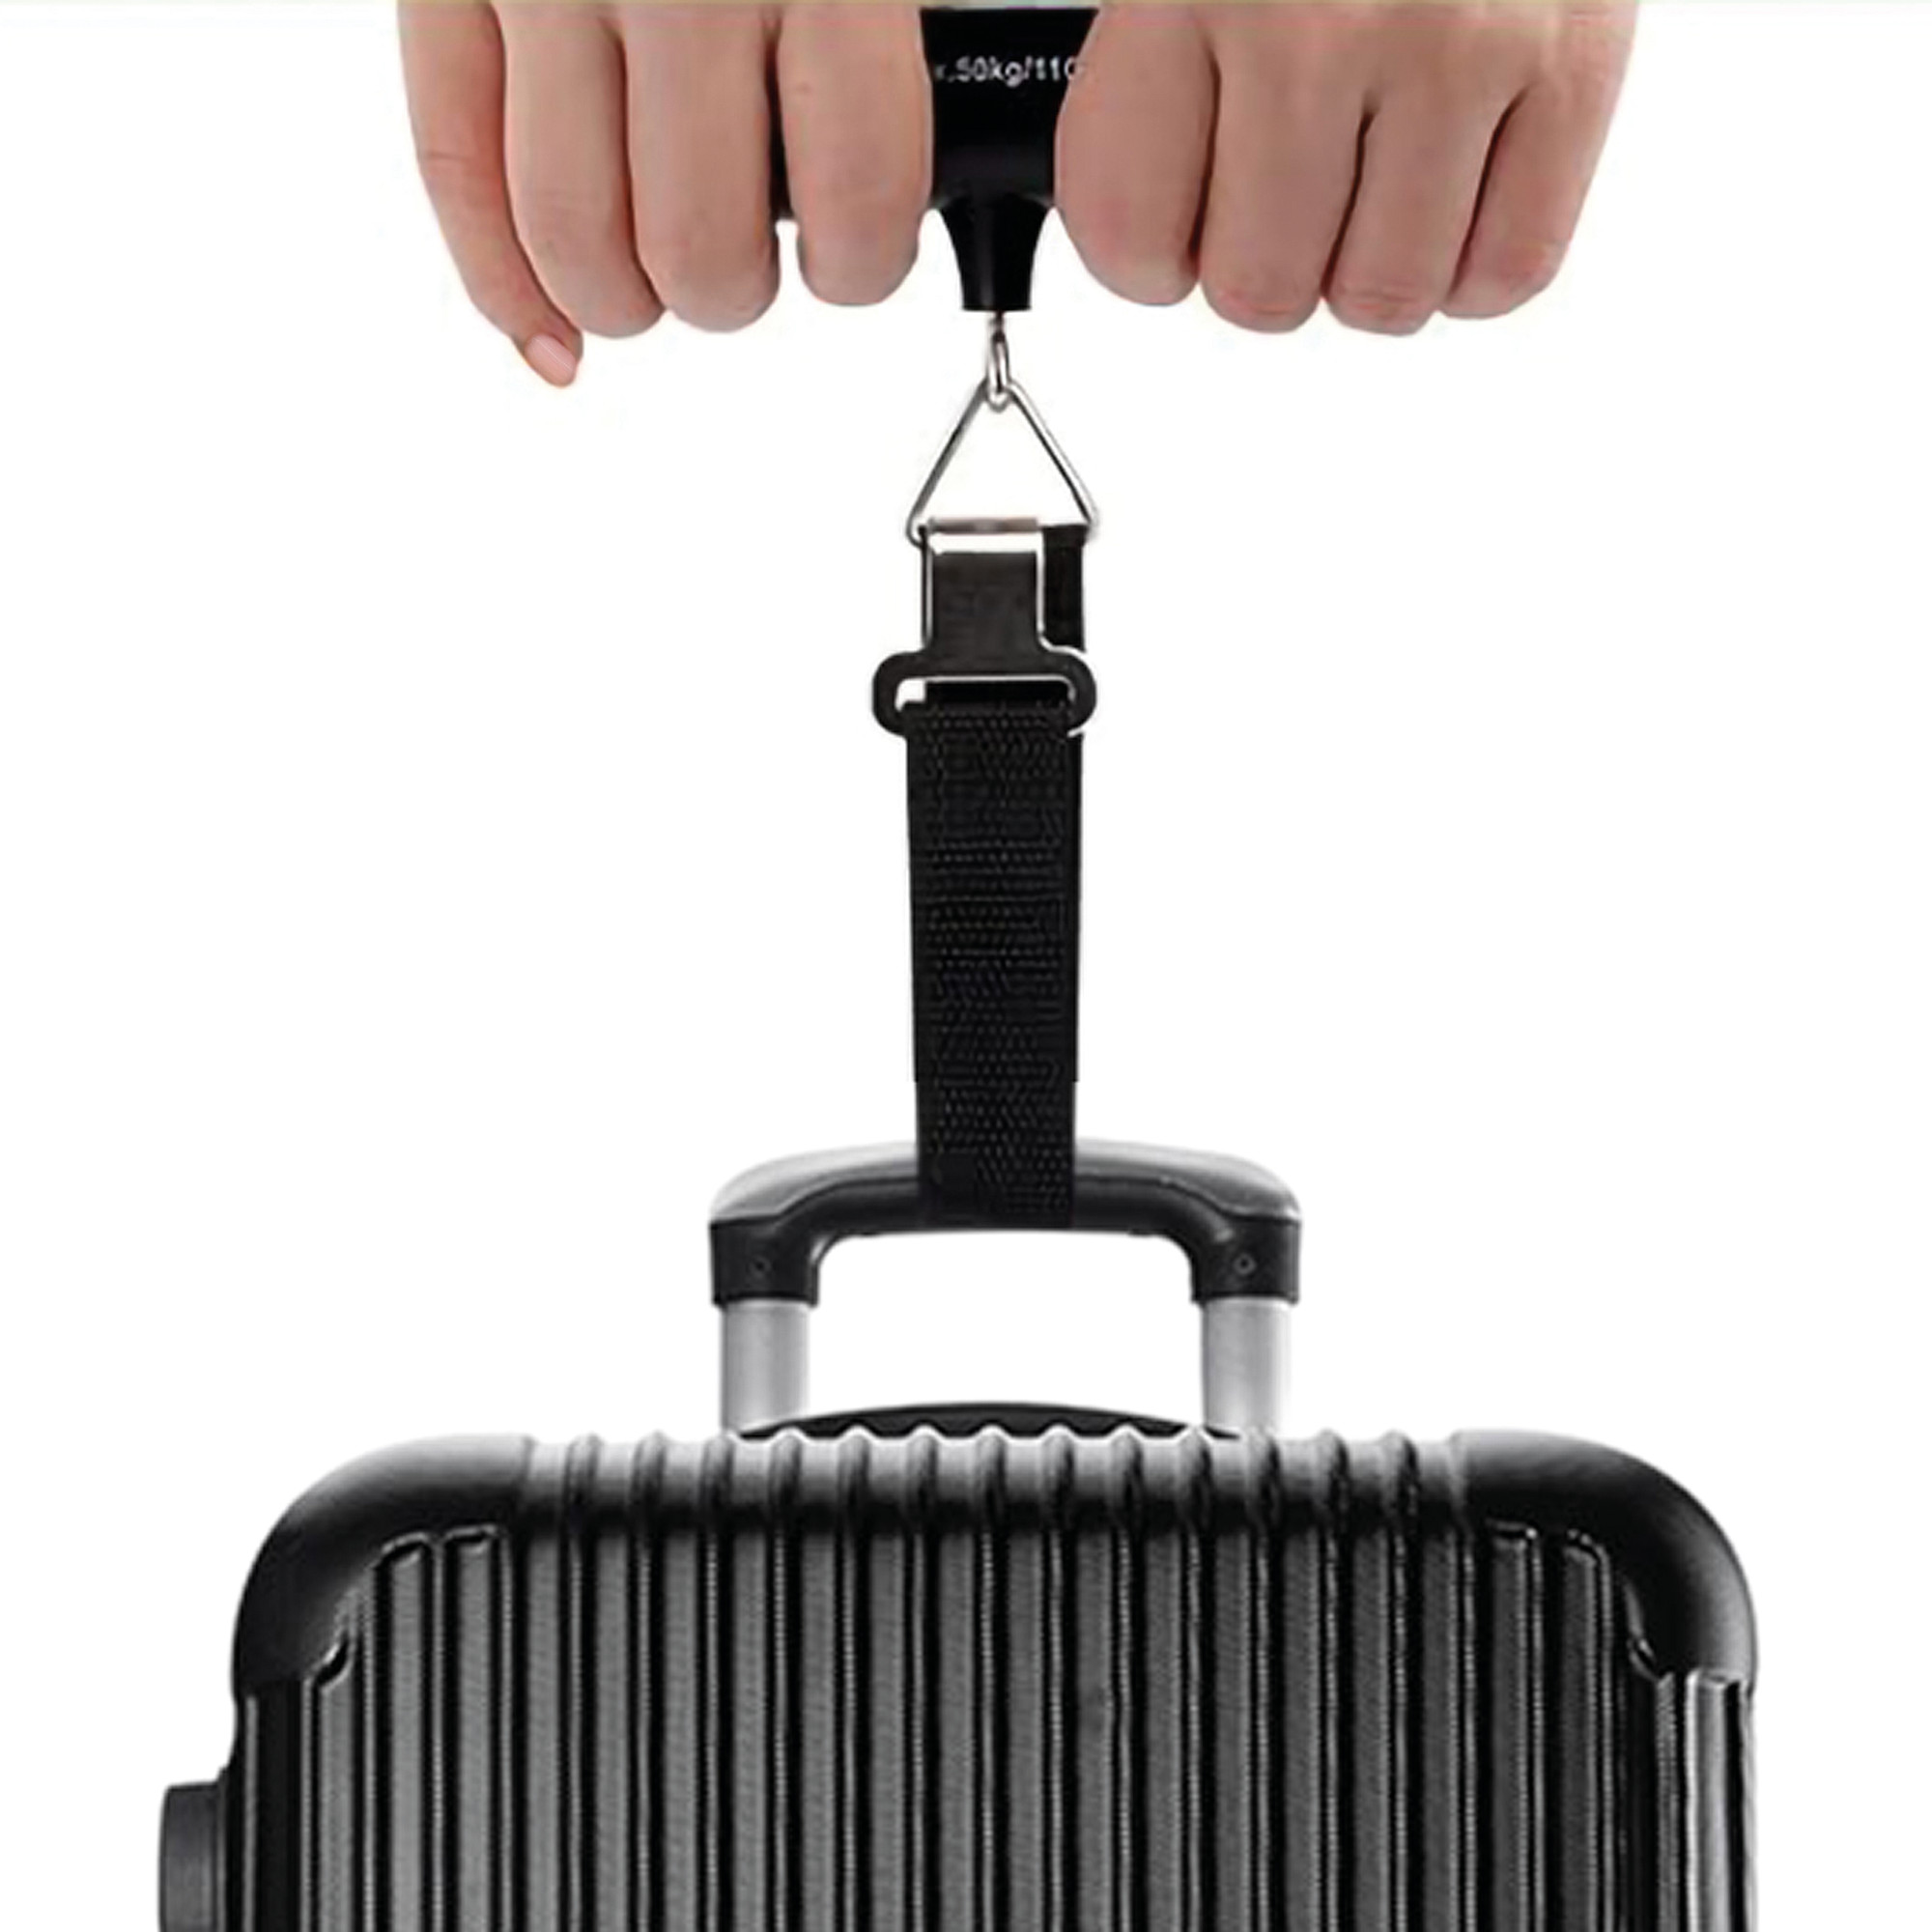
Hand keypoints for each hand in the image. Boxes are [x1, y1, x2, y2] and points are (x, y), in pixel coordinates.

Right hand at [399, 3, 930, 383]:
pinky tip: (549, 338)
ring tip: (655, 284)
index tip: (850, 256)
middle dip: (728, 292)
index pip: (853, 192)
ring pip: (578, 239)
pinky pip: (451, 164)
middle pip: (701, 247)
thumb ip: (897, 7)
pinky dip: (498, 283)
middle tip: (742, 266)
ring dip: (627, 304)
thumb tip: (920, 157)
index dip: (856, 263)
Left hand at [1057, 1, 1637, 331]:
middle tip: (1285, 191)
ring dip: (1367, 271)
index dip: (1147, 256)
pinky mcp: (1574, 63)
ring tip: (1371, 178)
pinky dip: (1470, 267)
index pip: (1132, 233)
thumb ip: (1158, 82)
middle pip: (1260, 291)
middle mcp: (1322, 17)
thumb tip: (1154, 240)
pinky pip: (1506, 270)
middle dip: (1264, 267)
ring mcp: (1458, 45)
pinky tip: (1446, 192)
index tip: (1174, 225)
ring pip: (1381, 299)